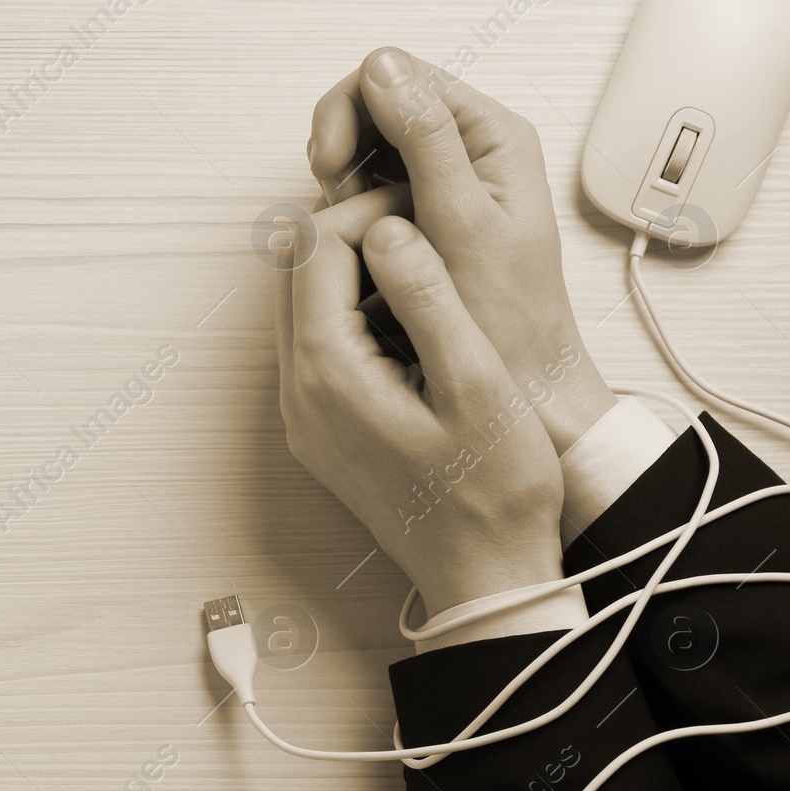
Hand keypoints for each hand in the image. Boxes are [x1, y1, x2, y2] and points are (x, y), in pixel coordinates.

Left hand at [277, 193, 564, 613]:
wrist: (483, 577)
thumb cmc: (493, 491)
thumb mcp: (475, 382)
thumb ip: (426, 297)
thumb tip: (387, 227)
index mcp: (328, 372)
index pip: (315, 247)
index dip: (369, 212)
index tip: (429, 215)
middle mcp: (297, 391)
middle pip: (296, 269)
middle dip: (354, 234)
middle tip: (427, 232)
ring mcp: (302, 413)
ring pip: (303, 304)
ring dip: (354, 272)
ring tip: (428, 271)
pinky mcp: (320, 428)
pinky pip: (317, 344)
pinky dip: (355, 314)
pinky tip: (415, 323)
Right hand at [306, 46, 616, 453]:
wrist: (525, 391)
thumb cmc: (506, 324)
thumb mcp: (462, 224)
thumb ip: (426, 141)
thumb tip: (382, 67)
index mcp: (493, 136)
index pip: (401, 74)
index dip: (351, 109)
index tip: (330, 167)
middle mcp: (469, 149)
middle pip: (376, 105)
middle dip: (341, 144)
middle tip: (333, 197)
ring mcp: (443, 182)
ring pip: (365, 147)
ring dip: (341, 179)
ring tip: (349, 226)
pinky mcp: (421, 216)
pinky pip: (367, 188)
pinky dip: (347, 208)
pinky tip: (354, 242)